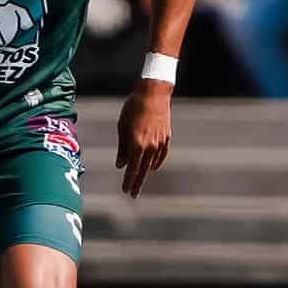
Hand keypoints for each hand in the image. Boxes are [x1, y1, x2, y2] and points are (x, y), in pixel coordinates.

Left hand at [115, 79, 172, 198]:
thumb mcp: (122, 126)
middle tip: (133, 194)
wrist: (153, 93)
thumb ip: (122, 147)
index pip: (132, 168)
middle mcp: (150, 146)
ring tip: (139, 180)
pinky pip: (162, 155)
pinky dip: (157, 163)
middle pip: (143, 170)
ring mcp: (160, 142)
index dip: (128, 181)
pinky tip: (153, 167)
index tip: (125, 191)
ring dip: (146, 173)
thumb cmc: (133, 107)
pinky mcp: (167, 137)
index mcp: (136, 143)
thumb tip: (120, 165)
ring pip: (152, 164)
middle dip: (137, 183)